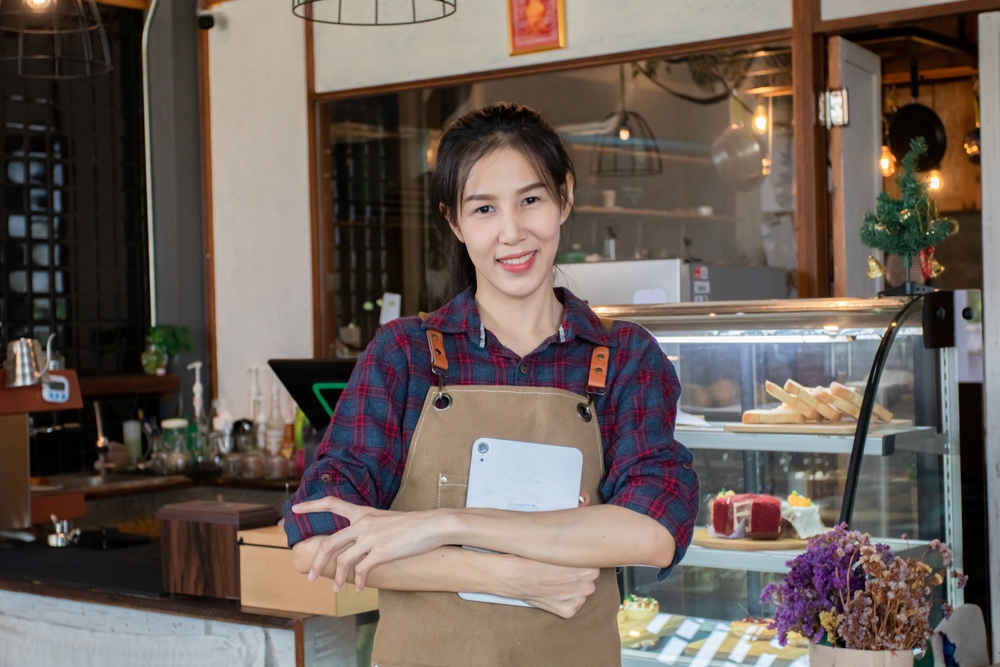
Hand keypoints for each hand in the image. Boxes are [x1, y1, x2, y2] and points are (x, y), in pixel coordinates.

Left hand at [291, 496, 445, 591]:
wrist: (431, 525)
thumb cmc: (412, 524)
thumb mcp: (386, 519)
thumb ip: (369, 526)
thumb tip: (359, 541)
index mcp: (363, 513)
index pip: (332, 503)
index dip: (312, 505)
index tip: (295, 509)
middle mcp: (363, 523)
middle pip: (330, 543)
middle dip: (318, 562)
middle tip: (311, 576)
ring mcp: (371, 538)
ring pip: (343, 561)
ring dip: (337, 579)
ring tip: (336, 590)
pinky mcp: (380, 552)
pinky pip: (361, 571)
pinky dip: (357, 583)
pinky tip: (359, 589)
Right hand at [501, 557, 598, 618]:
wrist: (512, 575)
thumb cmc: (532, 557)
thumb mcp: (558, 547)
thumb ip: (575, 552)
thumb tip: (584, 550)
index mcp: (589, 568)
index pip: (594, 566)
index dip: (580, 564)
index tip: (570, 562)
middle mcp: (587, 586)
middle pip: (588, 581)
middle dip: (577, 577)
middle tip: (559, 571)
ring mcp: (577, 600)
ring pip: (580, 594)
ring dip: (571, 589)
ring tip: (553, 581)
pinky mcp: (567, 612)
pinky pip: (572, 606)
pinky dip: (563, 602)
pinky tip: (551, 592)